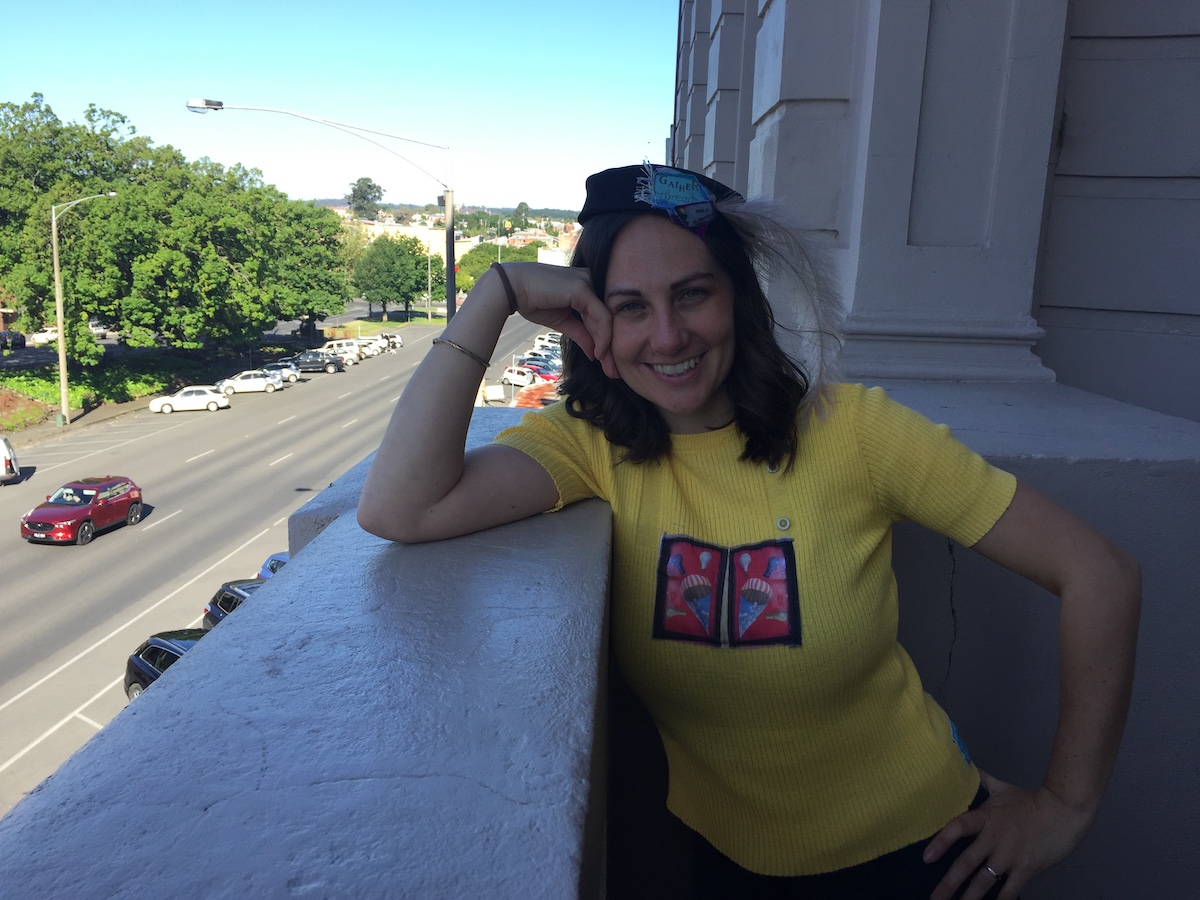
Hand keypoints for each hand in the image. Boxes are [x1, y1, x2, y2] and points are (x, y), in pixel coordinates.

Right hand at [497, 262, 615, 377]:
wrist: (512, 289)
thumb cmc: (534, 301)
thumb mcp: (563, 322)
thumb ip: (581, 334)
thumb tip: (594, 355)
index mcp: (587, 286)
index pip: (602, 316)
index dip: (606, 341)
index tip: (608, 364)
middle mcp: (591, 280)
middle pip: (607, 318)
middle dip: (611, 346)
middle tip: (614, 371)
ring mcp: (588, 282)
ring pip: (607, 319)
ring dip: (608, 345)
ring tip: (608, 367)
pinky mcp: (583, 288)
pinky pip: (600, 316)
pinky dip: (602, 336)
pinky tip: (599, 352)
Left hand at [925, 770, 1095, 899]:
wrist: (1063, 810)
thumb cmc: (1032, 800)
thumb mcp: (1002, 787)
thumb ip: (982, 779)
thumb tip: (966, 763)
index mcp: (985, 818)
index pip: (957, 829)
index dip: (940, 843)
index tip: (926, 858)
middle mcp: (993, 839)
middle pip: (966, 863)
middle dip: (949, 883)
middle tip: (935, 898)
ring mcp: (1009, 856)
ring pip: (984, 881)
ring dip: (969, 897)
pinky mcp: (1026, 869)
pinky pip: (1010, 889)